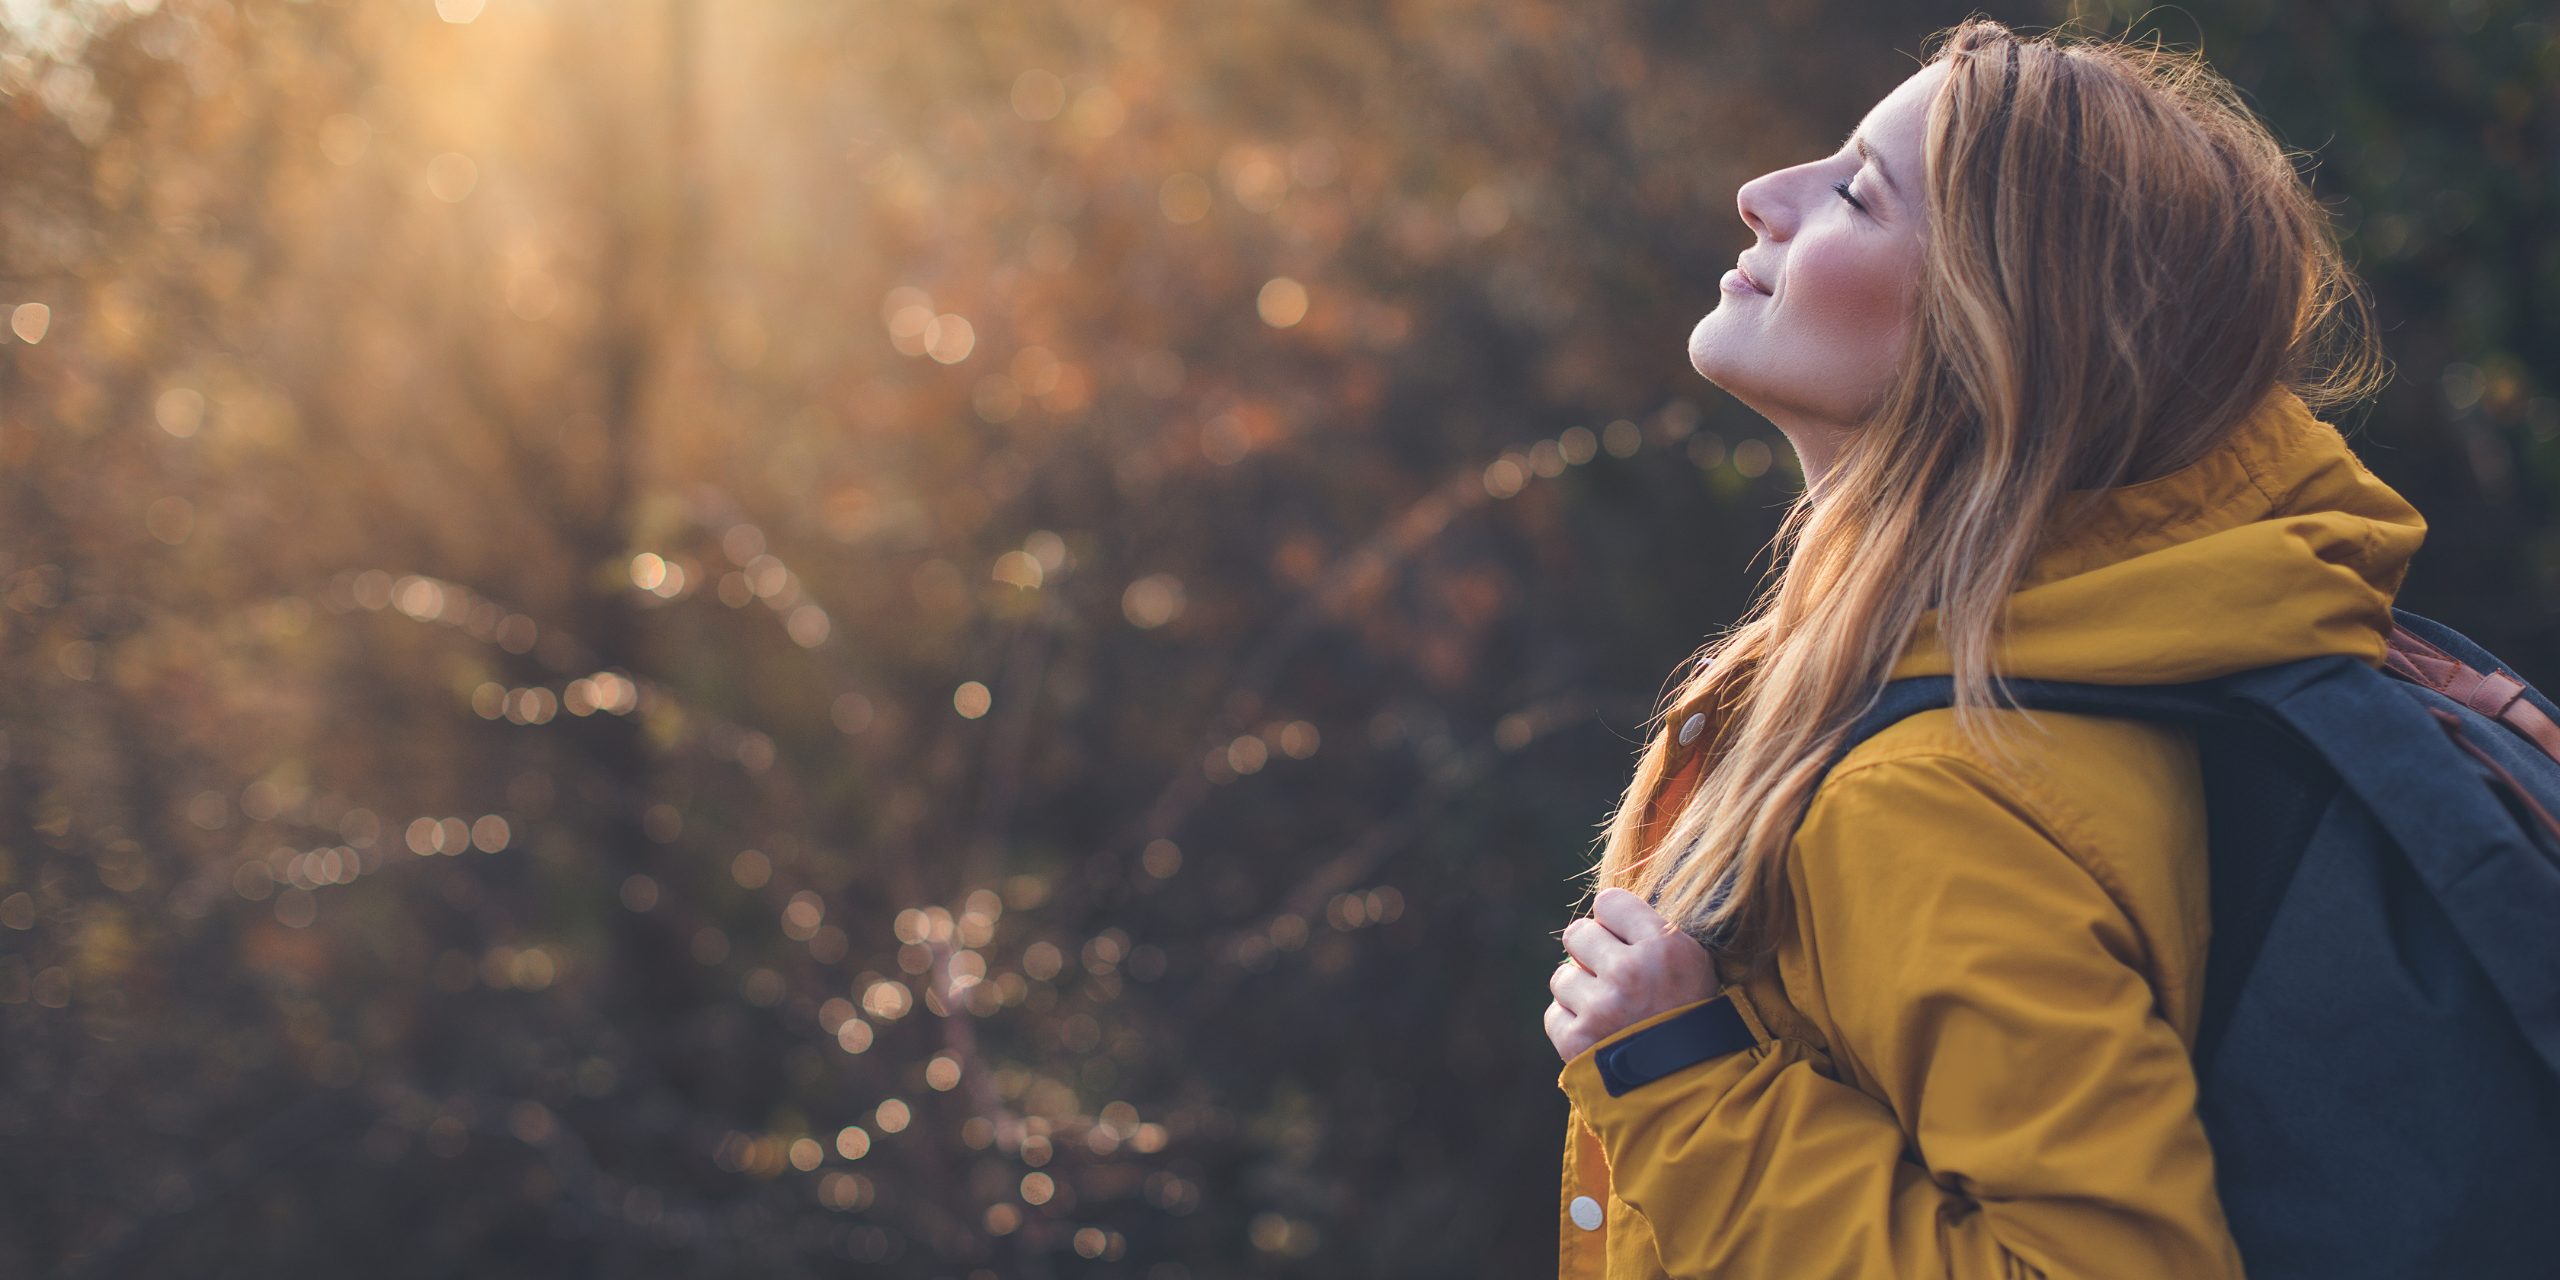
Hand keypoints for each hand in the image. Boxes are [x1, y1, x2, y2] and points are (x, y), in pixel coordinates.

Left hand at [1545, 887, 1716, 1061]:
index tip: (1624, 939)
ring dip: (1581, 992)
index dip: (1615, 921)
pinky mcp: (1577, 1041)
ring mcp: (1600, 1008)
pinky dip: (1572, 1024)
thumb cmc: (1694, 1020)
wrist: (1694, 1088)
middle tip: (1615, 977)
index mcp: (1664, 946)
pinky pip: (1554, 1014)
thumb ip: (1650, 934)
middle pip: (1576, 933)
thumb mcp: (1694, 966)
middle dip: (1591, 953)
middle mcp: (1628, 972)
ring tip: (1611, 1012)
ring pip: (1562, 976)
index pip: (1609, 902)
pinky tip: (1600, 1035)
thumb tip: (1603, 912)